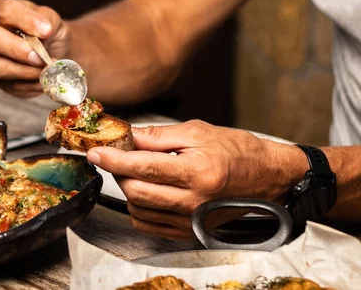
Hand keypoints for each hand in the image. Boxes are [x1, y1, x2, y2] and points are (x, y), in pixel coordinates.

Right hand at [0, 0, 69, 97]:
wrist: (55, 51)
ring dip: (26, 71)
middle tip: (40, 56)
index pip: (5, 11)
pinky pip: (11, 85)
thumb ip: (47, 21)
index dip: (26, 21)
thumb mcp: (51, 19)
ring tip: (48, 69)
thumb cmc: (48, 30)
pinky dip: (32, 84)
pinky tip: (47, 80)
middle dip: (16, 49)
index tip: (48, 30)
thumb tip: (44, 32)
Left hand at [86, 120, 307, 239]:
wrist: (268, 178)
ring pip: (139, 209)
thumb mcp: (199, 132)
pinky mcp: (190, 232)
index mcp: (196, 172)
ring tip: (142, 173)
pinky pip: (150, 225)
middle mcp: (193, 201)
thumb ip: (159, 136)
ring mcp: (192, 221)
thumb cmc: (237, 150)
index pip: (142, 168)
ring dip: (130, 189)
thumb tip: (128, 137)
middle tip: (122, 158)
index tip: (96, 152)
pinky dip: (140, 209)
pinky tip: (148, 192)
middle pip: (135, 191)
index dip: (114, 159)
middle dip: (120, 173)